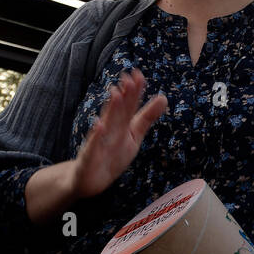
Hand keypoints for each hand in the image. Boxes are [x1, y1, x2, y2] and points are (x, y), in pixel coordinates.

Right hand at [71, 68, 166, 198]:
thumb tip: (164, 97)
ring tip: (116, 93)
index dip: (134, 91)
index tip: (138, 74)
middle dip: (124, 95)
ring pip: (106, 124)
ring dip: (111, 109)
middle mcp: (109, 130)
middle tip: (128, 78)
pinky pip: (93, 146)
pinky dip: (96, 136)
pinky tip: (99, 125)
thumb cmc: (112, 154)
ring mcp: (98, 142)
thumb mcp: (134, 135)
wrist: (89, 180)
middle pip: (118, 111)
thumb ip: (147, 118)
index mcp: (121, 125)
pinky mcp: (89, 157)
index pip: (129, 106)